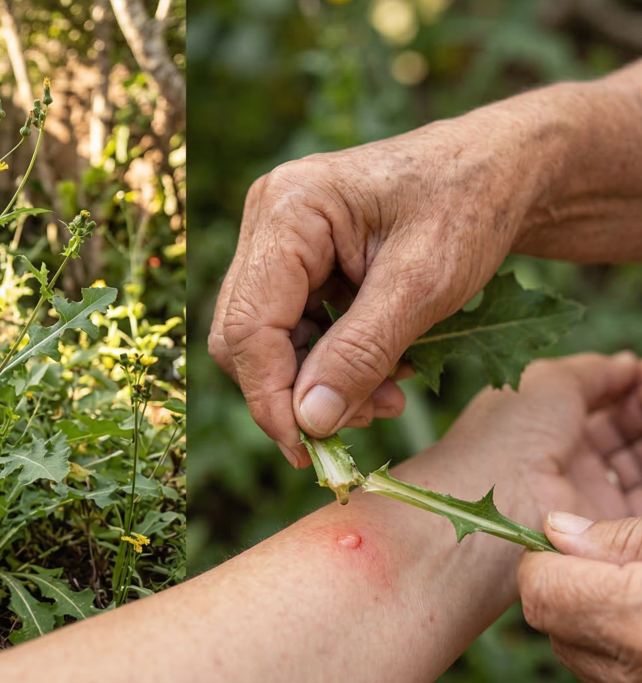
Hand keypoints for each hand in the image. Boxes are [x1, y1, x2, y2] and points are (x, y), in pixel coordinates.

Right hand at [209, 112, 551, 465]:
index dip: (270, 396)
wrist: (503, 168)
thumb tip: (308, 421)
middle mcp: (268, 219)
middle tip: (359, 426)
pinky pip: (293, 328)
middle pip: (244, 336)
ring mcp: (278, 239)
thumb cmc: (472, 205)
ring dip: (319, 383)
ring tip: (387, 399)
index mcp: (290, 209)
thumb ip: (361, 353)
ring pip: (267, 340)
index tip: (307, 450)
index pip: (249, 323)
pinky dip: (331, 362)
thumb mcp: (425, 286)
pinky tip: (383, 372)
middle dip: (296, 392)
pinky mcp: (296, 260)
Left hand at [410, 353, 641, 528]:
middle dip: (640, 409)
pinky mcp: (606, 523)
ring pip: (635, 459)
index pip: (596, 399)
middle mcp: (563, 456)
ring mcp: (586, 490)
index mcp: (541, 421)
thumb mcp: (548, 383)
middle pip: (620, 428)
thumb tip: (627, 364)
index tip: (641, 372)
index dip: (622, 383)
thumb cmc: (512, 433)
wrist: (498, 504)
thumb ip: (593, 372)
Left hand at [519, 510, 641, 682]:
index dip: (545, 557)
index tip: (567, 541)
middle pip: (549, 619)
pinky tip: (639, 629)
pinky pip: (604, 677)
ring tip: (631, 597)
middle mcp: (628, 673)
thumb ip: (616, 538)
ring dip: (589, 620)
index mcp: (633, 620)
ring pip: (573, 650)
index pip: (539, 586)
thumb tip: (556, 529)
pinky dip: (612, 650)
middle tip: (608, 567)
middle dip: (566, 586)